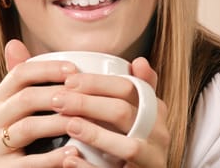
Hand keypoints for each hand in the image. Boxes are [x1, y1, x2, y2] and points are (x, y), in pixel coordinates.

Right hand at [0, 40, 80, 166]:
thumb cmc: (37, 131)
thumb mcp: (32, 103)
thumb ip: (30, 77)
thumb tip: (13, 42)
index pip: (20, 73)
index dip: (48, 69)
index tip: (75, 70)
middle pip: (25, 98)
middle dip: (58, 95)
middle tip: (86, 96)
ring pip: (27, 127)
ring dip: (59, 123)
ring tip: (85, 122)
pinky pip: (29, 163)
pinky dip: (53, 158)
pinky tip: (75, 153)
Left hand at [56, 57, 170, 167]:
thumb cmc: (135, 140)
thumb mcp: (140, 112)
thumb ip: (139, 87)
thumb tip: (139, 61)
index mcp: (157, 112)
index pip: (129, 88)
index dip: (97, 83)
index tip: (69, 81)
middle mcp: (160, 135)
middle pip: (124, 112)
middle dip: (87, 104)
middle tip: (58, 100)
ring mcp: (152, 160)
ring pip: (128, 146)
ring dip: (95, 134)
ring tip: (68, 125)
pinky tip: (70, 160)